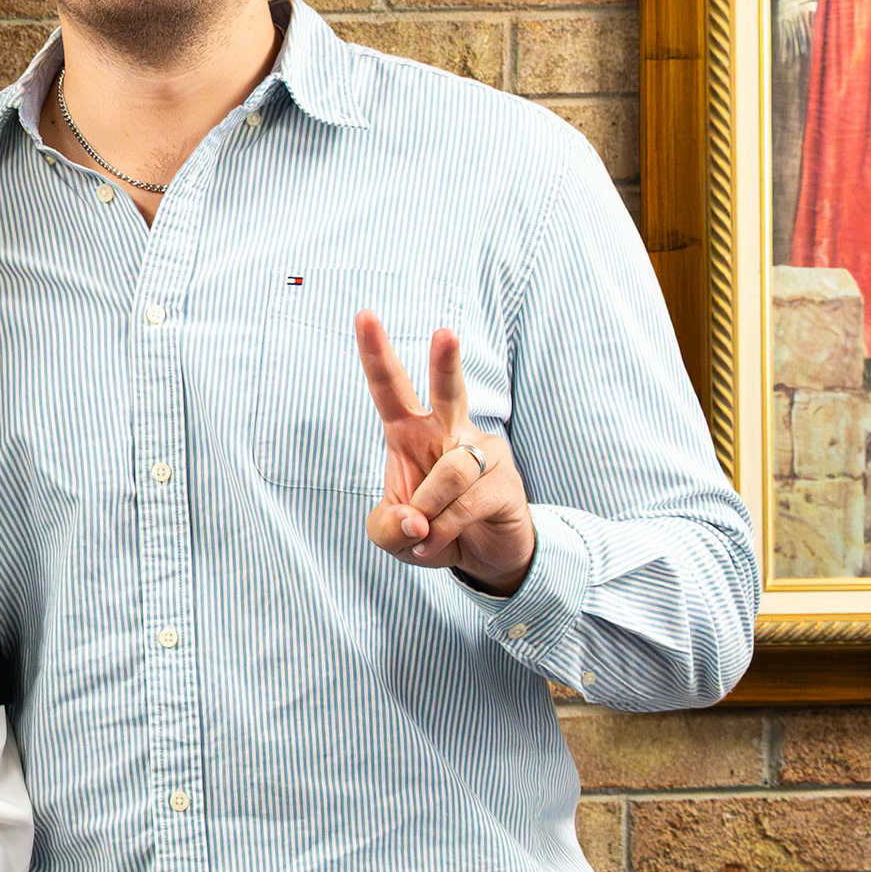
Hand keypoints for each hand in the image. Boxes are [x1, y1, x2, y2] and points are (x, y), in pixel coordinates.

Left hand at [354, 310, 535, 594]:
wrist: (484, 557)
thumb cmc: (431, 530)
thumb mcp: (392, 537)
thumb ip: (388, 528)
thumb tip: (415, 520)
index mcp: (410, 432)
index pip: (390, 387)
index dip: (376, 353)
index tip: (364, 314)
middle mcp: (448, 432)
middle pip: (448, 390)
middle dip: (446, 362)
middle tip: (445, 333)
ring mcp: (481, 453)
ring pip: (450, 472)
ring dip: (429, 511)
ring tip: (424, 535)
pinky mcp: (506, 481)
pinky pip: (466, 502)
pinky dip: (445, 529)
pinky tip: (438, 542)